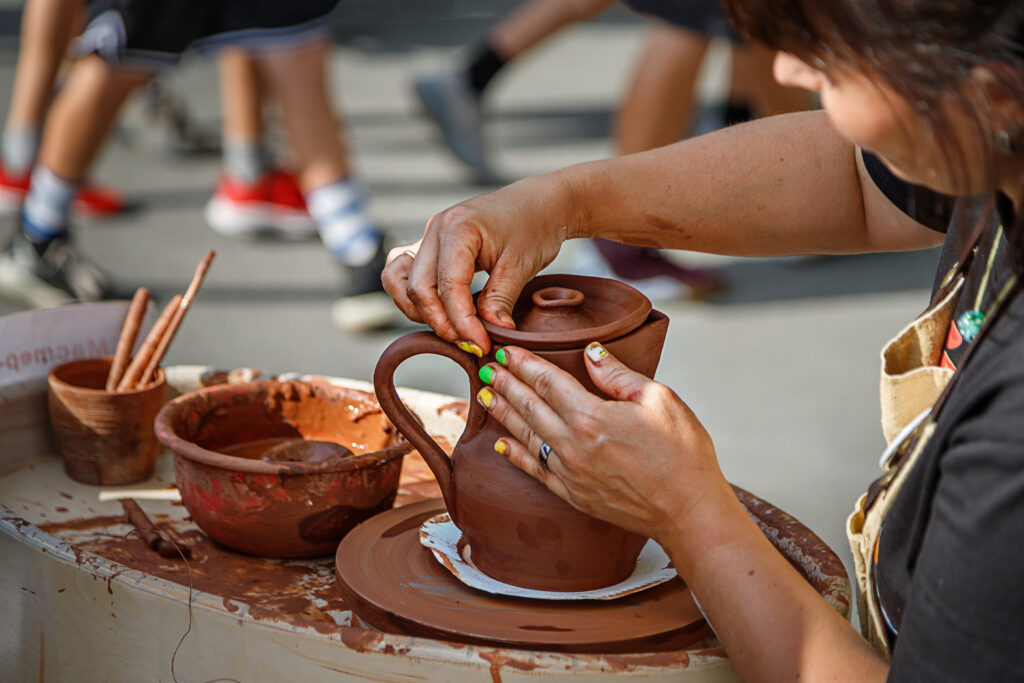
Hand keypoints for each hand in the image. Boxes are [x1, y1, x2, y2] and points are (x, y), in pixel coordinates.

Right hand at [382, 174, 574, 353]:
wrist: (539, 204)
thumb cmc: (533, 227)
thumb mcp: (522, 266)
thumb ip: (500, 301)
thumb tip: (489, 334)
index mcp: (460, 227)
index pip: (448, 286)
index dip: (462, 322)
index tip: (481, 345)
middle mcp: (436, 229)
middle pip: (418, 287)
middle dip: (442, 322)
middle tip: (471, 343)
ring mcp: (429, 236)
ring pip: (400, 282)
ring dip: (421, 312)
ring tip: (454, 329)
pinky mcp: (429, 246)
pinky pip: (404, 274)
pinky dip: (416, 297)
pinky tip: (441, 312)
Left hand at [475, 343, 728, 543]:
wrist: (689, 512)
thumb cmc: (683, 453)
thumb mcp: (659, 400)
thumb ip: (618, 375)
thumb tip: (591, 352)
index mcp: (592, 417)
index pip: (548, 382)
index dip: (525, 364)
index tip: (507, 351)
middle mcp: (573, 446)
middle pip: (530, 407)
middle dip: (506, 384)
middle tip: (487, 367)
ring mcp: (570, 473)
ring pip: (526, 436)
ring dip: (504, 414)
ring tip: (485, 396)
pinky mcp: (574, 495)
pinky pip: (535, 471)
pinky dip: (515, 455)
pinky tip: (501, 444)